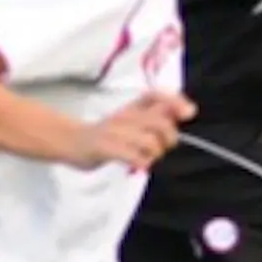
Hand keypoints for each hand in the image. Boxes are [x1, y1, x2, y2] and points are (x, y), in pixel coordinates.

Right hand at [67, 92, 196, 171]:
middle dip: (169, 138)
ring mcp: (114, 131)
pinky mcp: (104, 147)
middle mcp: (125, 115)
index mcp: (133, 107)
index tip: (189, 113)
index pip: (156, 95)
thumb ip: (156, 115)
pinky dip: (141, 163)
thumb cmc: (107, 133)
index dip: (175, 101)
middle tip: (164, 148)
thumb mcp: (132, 120)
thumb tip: (188, 111)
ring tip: (147, 159)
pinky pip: (131, 155)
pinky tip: (138, 165)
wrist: (72, 141)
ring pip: (148, 141)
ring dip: (155, 154)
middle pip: (159, 122)